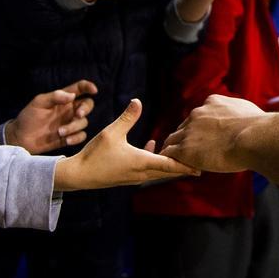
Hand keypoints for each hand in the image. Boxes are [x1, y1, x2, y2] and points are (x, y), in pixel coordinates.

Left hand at [5, 80, 96, 153]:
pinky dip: (76, 137)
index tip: (93, 90)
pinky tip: (66, 140)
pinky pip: (81, 136)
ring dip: (75, 126)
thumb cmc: (28, 117)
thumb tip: (72, 96)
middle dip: (86, 109)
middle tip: (78, 114)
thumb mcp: (38, 103)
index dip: (88, 87)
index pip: (79, 89)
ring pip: (84, 122)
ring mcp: (69, 124)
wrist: (20, 138)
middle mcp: (69, 110)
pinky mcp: (68, 137)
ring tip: (60, 132)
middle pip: (88, 105)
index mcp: (63, 99)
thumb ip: (55, 96)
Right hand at [52, 100, 198, 190]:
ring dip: (168, 163)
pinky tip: (151, 146)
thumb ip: (127, 117)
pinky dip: (153, 160)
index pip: (169, 165)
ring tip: (180, 154)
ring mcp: (133, 176)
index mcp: (141, 162)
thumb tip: (138, 101)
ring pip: (157, 171)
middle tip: (199, 162)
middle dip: (182, 166)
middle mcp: (140, 172)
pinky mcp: (126, 176)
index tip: (200, 167)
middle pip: (167, 170)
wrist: (77, 175)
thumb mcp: (111, 132)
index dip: (185, 165)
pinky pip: (146, 169)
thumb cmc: (94, 154)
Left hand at [161, 94, 266, 172]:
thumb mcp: (247, 110)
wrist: (256, 137)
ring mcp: (189, 131)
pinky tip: (175, 169)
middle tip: (196, 155)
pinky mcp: (185, 149)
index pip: (199, 116)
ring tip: (181, 163)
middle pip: (184, 127)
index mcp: (212, 102)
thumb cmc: (259, 128)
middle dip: (188, 140)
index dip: (202, 129)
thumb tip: (245, 117)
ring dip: (176, 150)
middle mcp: (198, 113)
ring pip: (172, 140)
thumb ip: (237, 112)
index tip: (208, 141)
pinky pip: (168, 154)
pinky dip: (170, 161)